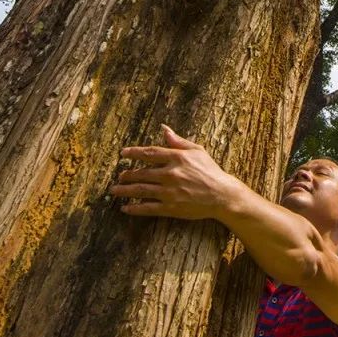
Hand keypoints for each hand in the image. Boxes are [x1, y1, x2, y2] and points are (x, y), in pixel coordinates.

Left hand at [110, 125, 235, 219]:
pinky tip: (125, 208)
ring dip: (125, 190)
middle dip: (127, 174)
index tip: (122, 153)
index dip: (134, 153)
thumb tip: (164, 128)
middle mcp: (171, 174)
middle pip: (142, 173)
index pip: (150, 153)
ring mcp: (170, 192)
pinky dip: (135, 208)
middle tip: (119, 176)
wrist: (222, 195)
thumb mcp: (197, 151)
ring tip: (115, 190)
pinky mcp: (171, 207)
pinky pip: (148, 208)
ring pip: (141, 190)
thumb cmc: (210, 171)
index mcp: (177, 158)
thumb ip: (178, 141)